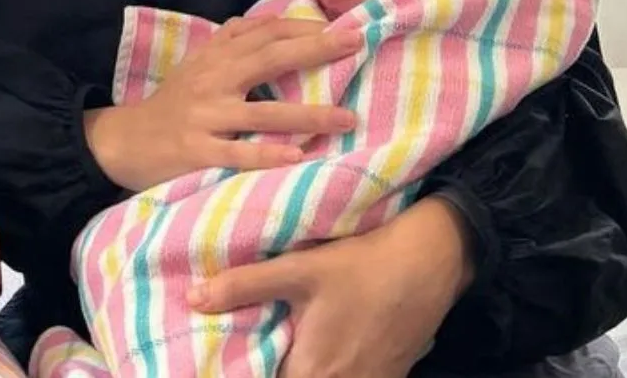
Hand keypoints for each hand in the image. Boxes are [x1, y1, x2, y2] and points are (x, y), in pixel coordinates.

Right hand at [85, 17, 360, 190]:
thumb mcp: (196, 65)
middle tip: (356, 44)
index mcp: (215, 58)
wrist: (123, 140)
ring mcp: (205, 116)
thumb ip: (228, 44)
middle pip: (270, 59)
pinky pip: (238, 154)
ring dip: (308, 115)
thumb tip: (264, 22)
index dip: (304, 27)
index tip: (344, 27)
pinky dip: (268, 155)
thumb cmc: (171, 104)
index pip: (264, 32)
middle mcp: (212, 80)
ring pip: (263, 113)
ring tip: (346, 118)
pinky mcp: (197, 151)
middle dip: (316, 50)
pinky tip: (297, 157)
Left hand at [188, 196, 471, 377]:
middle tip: (251, 347)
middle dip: (270, 367)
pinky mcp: (387, 375)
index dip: (249, 370)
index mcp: (313, 371)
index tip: (228, 359)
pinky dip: (326, 369)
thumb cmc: (363, 265)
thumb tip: (194, 299)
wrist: (432, 261)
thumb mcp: (299, 269)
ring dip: (299, 368)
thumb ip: (244, 286)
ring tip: (278, 346)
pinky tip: (314, 346)